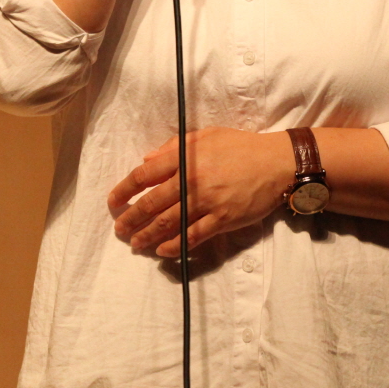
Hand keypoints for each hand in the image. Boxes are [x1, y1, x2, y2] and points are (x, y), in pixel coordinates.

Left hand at [108, 127, 295, 257]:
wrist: (276, 163)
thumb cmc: (240, 147)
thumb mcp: (206, 136)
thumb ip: (174, 146)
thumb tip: (147, 160)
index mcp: (185, 157)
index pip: (144, 175)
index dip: (124, 189)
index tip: (112, 201)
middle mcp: (191, 180)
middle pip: (151, 204)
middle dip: (130, 218)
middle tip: (119, 229)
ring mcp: (206, 202)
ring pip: (168, 223)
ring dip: (147, 236)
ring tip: (135, 244)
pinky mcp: (222, 220)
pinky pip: (192, 237)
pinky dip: (174, 246)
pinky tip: (163, 252)